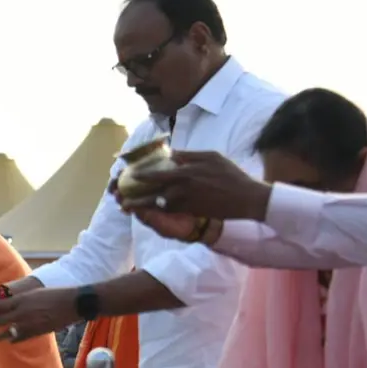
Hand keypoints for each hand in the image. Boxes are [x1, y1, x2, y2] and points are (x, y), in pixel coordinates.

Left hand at [0, 286, 78, 341]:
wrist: (72, 303)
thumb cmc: (54, 294)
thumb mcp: (34, 294)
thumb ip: (21, 300)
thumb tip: (11, 304)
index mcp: (21, 300)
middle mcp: (23, 311)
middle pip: (0, 320)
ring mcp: (30, 323)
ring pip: (9, 331)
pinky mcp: (38, 331)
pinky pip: (23, 337)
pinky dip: (15, 339)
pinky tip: (10, 341)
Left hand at [119, 151, 271, 221]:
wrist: (247, 198)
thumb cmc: (231, 175)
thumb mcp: (213, 157)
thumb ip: (191, 155)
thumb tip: (172, 155)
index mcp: (187, 171)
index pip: (159, 172)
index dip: (142, 174)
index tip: (129, 174)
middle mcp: (184, 186)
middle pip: (153, 191)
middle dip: (135, 194)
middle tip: (120, 196)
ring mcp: (187, 201)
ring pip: (158, 204)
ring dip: (142, 206)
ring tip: (126, 207)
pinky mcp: (192, 212)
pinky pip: (170, 213)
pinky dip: (157, 212)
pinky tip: (147, 213)